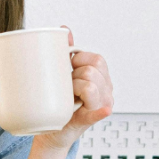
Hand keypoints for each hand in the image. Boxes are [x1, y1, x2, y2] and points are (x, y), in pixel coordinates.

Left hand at [33, 26, 113, 151]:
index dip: (79, 60)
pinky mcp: (91, 119)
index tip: (69, 68)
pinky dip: (100, 110)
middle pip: (93, 70)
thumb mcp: (65, 75)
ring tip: (68, 96)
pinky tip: (104, 109)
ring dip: (74, 88)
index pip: (97, 59)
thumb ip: (67, 52)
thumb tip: (64, 28)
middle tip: (66, 85)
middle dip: (76, 74)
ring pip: (90, 85)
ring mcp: (102, 105)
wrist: (51, 130)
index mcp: (102, 77)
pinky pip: (99, 112)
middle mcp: (106, 90)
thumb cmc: (60, 101)